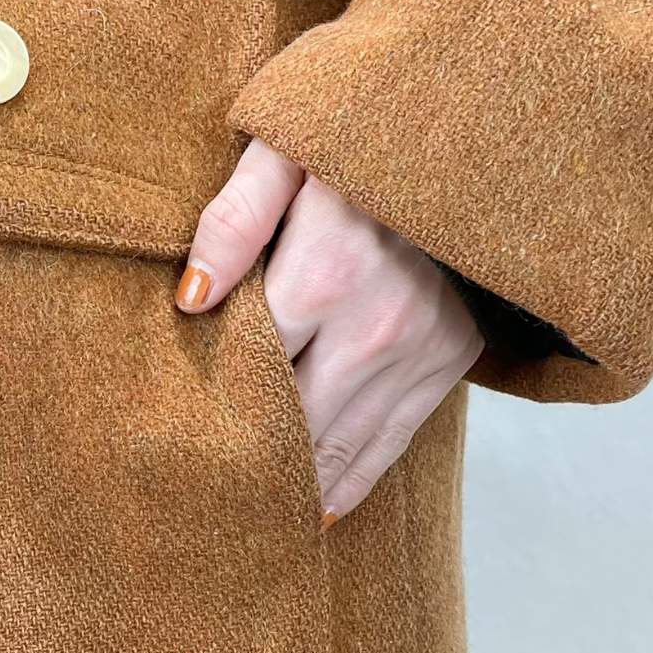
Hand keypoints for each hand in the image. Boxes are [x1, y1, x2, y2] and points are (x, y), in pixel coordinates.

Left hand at [177, 140, 484, 526]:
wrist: (480, 129)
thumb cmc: (359, 138)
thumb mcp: (287, 147)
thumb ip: (234, 217)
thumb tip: (191, 297)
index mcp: (327, 272)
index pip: (250, 365)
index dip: (209, 401)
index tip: (173, 434)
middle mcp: (377, 327)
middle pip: (293, 421)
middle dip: (246, 460)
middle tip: (196, 499)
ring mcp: (420, 351)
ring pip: (342, 447)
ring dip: (296, 488)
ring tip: (247, 523)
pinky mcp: (451, 362)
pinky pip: (392, 444)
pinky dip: (349, 483)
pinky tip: (313, 511)